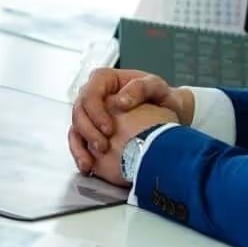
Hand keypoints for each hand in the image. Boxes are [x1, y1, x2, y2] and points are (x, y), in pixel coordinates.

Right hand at [68, 69, 192, 171]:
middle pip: (79, 112)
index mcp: (105, 80)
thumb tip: (120, 101)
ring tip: (91, 162)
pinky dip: (81, 155)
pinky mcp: (92, 131)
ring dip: (80, 146)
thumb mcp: (156, 87)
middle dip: (88, 132)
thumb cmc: (163, 98)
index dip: (95, 112)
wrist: (171, 115)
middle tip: (103, 147)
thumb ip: (140, 88)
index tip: (109, 129)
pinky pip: (79, 142)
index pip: (90, 93)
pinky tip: (88, 167)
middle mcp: (95, 96)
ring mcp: (92, 114)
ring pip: (76, 128)